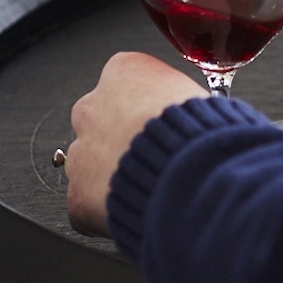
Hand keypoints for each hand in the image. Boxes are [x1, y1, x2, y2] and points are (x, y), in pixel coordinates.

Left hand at [65, 52, 207, 236]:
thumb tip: (197, 114)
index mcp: (125, 71)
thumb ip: (181, 101)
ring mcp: (81, 150)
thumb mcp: (200, 96)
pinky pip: (86, 203)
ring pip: (89, 162)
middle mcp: (93, 105)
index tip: (161, 124)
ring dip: (112, 174)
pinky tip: (136, 208)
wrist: (195, 176)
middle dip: (121, 139)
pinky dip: (105, 211)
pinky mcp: (78, 193)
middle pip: (101, 120)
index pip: (126, 83)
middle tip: (154, 157)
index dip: (147, 108)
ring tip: (149, 186)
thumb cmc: (204, 135)